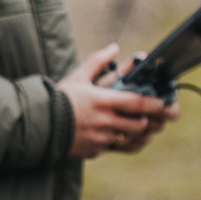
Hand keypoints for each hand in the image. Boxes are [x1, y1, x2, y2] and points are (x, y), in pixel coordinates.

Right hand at [59, 43, 174, 158]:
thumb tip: (114, 47)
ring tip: (130, 126)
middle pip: (138, 124)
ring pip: (128, 138)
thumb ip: (98, 62)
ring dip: (131, 133)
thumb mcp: (78, 77)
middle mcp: (104, 121)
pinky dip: (114, 142)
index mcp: (102, 101)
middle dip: (145, 121)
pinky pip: (112, 148)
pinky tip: (109, 135)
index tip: (162, 103)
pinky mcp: (94, 151)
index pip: (136, 103)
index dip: (154, 104)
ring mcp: (99, 138)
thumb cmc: (60, 98)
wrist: (38, 124)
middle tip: (146, 116)